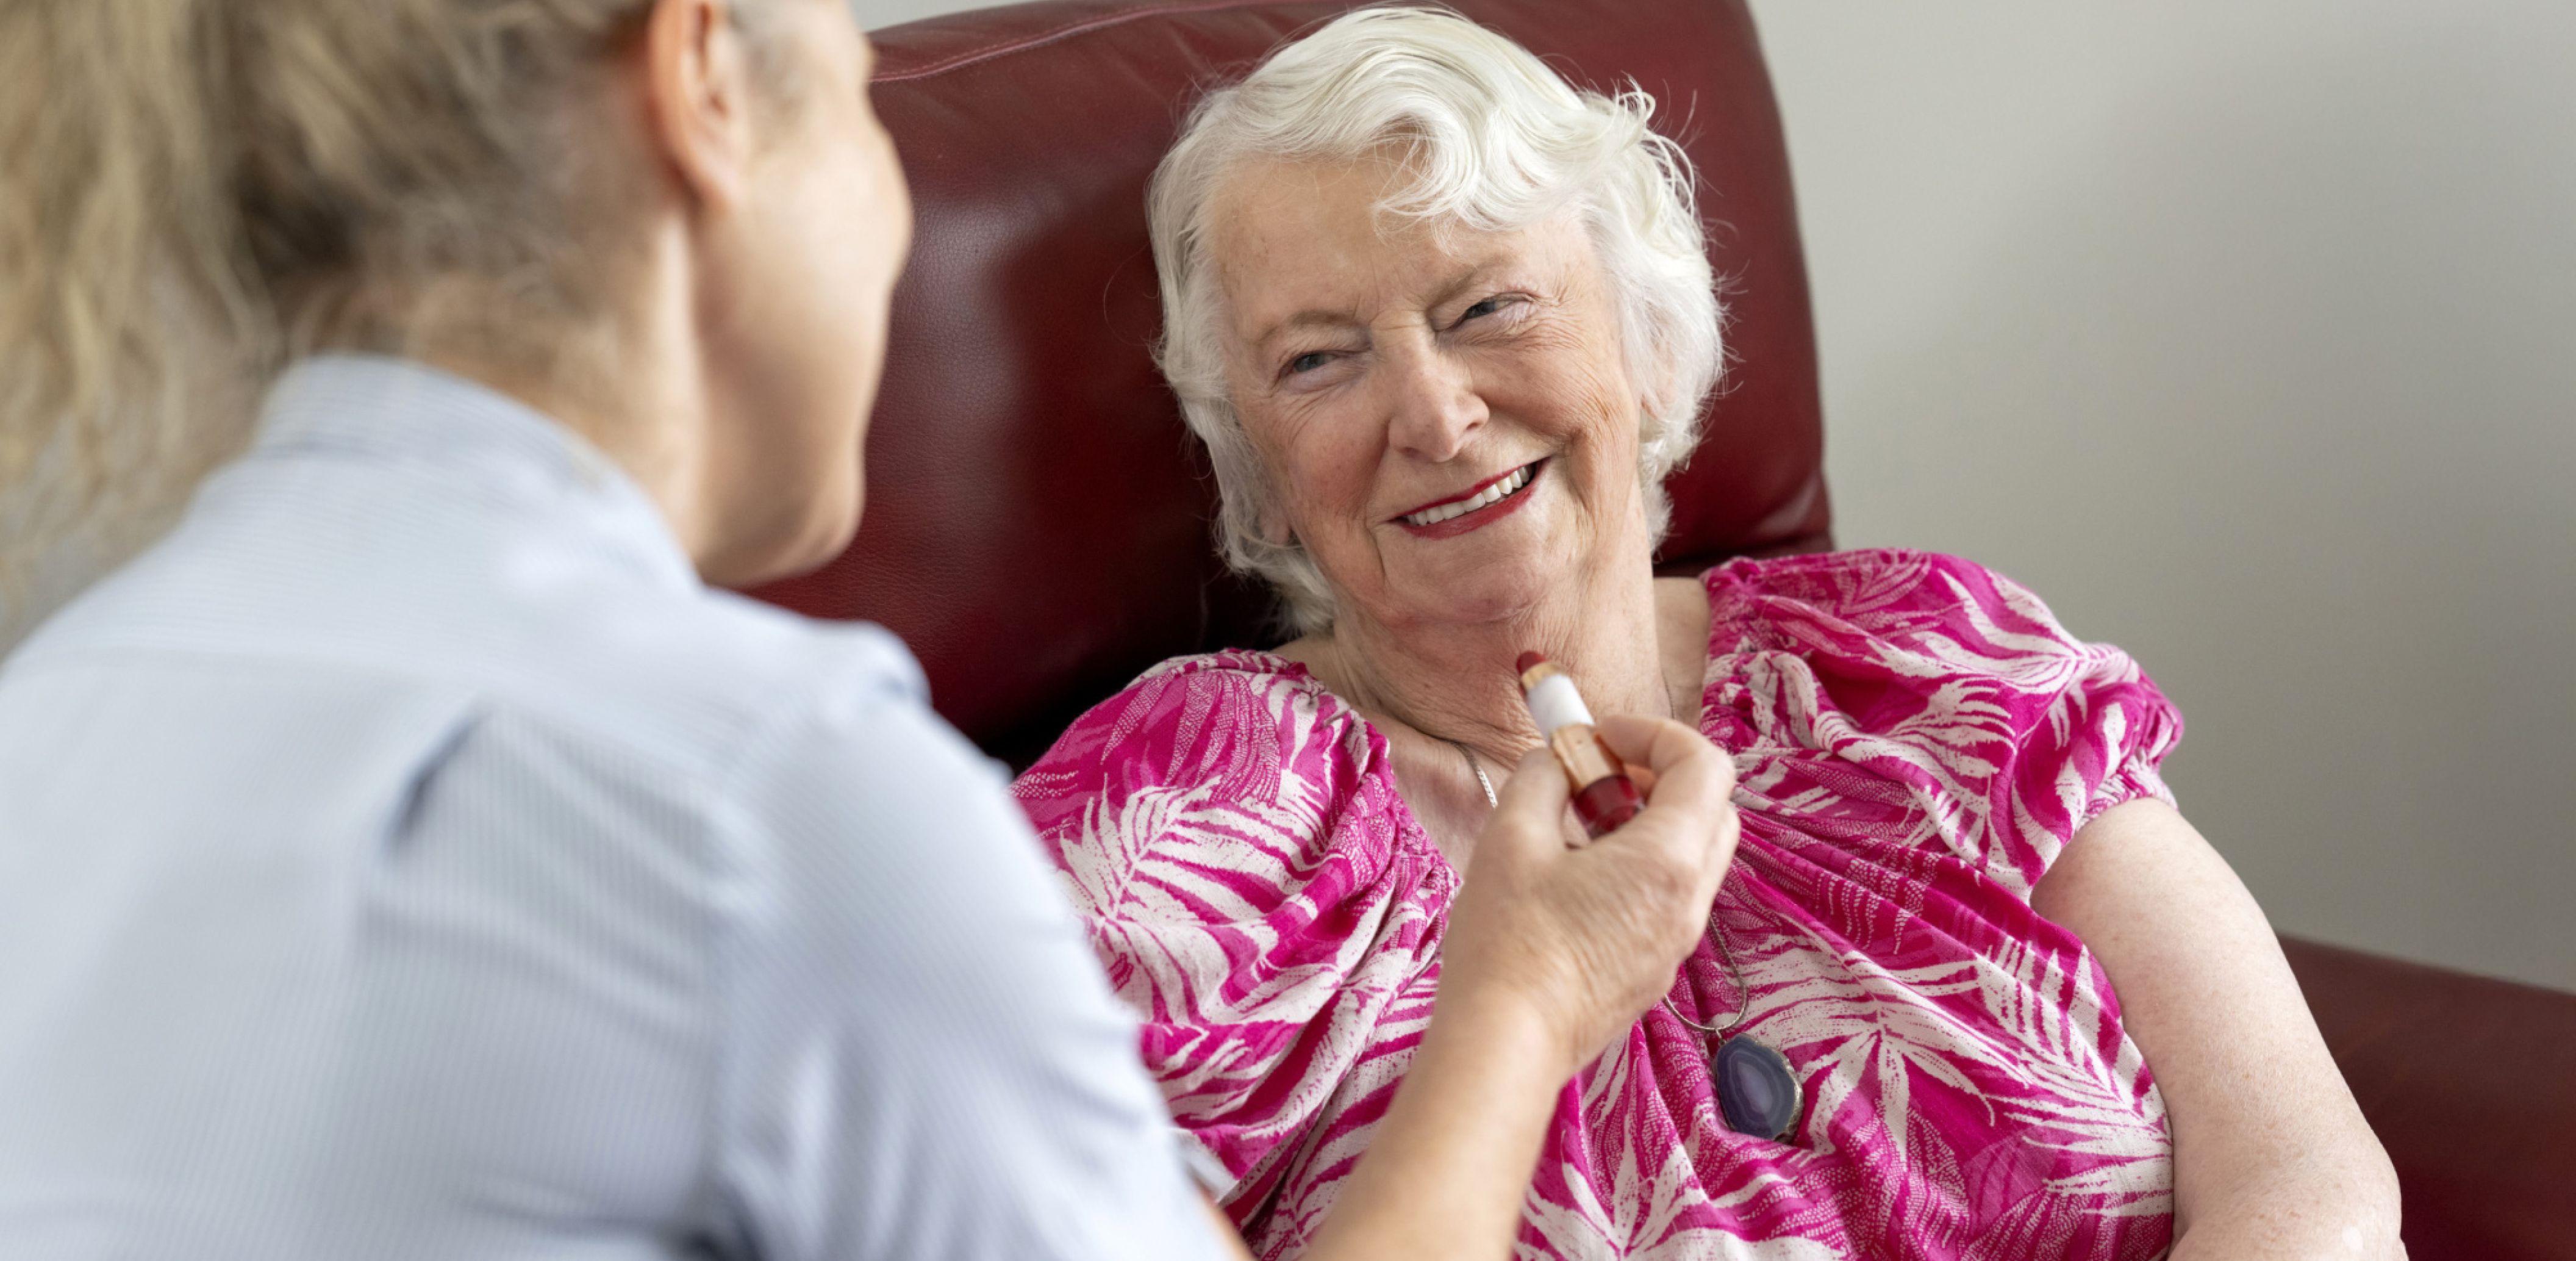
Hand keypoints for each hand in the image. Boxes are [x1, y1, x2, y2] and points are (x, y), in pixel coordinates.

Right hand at [1436, 715, 1740, 1077]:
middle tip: (1596, 775)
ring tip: (1575, 829)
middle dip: (1658, 775)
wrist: (1508, 1044)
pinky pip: (1667, 899)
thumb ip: (1540, 780)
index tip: (1599, 736)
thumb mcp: (1510, 837)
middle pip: (1712, 809)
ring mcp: (1676, 941)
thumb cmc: (1508, 942)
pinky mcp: (1654, 971)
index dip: (1654, 733)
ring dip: (1646, 823)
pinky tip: (1573, 882)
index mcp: (1668, 860)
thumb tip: (1556, 762)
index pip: (1705, 765)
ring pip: (1691, 857)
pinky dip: (1637, 868)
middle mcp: (1689, 901)